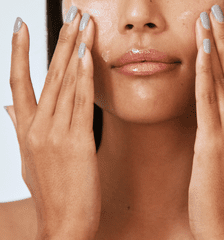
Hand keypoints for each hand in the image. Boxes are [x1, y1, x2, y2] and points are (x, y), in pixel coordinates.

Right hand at [9, 11, 99, 237]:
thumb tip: (10, 106)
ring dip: (75, 51)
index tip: (21, 26)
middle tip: (72, 14)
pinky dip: (84, 78)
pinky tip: (87, 57)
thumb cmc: (51, 191)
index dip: (18, 52)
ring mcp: (56, 134)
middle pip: (48, 74)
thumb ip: (21, 128)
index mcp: (25, 130)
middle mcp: (37, 127)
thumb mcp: (29, 158)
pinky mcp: (78, 143)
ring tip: (83, 24)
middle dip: (61, 41)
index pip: (18, 82)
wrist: (63, 224)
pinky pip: (81, 103)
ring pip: (65, 83)